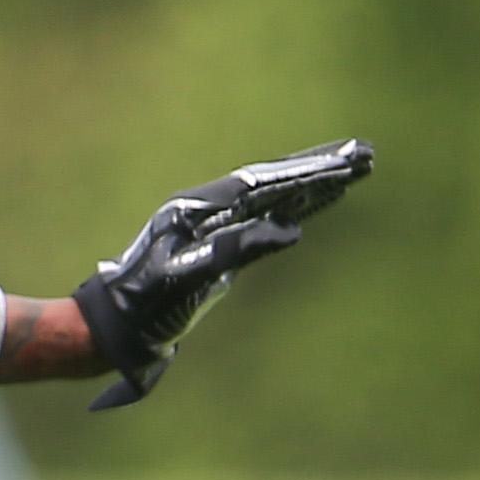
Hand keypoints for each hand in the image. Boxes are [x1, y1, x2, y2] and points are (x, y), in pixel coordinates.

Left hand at [75, 138, 371, 408]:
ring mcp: (213, 228)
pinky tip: (318, 204)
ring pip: (272, 198)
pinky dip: (296, 208)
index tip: (343, 160)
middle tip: (363, 153)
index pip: (260, 183)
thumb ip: (235, 251)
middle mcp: (206, 211)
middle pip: (270, 182)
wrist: (116, 326)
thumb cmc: (144, 304)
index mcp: (197, 210)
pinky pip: (265, 219)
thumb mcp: (188, 278)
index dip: (303, 171)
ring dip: (312, 185)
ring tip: (354, 169)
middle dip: (317, 169)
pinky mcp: (219, 247)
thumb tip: (289, 230)